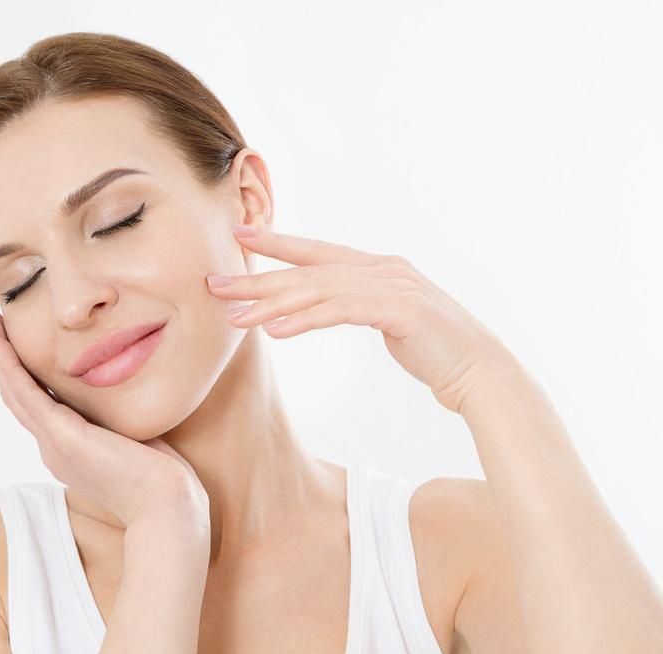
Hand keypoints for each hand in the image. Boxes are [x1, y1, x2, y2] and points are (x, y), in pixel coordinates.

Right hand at [0, 306, 209, 530]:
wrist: (166, 507)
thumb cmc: (163, 479)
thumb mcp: (135, 441)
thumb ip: (122, 423)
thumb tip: (128, 405)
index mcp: (69, 449)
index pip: (37, 403)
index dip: (22, 371)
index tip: (15, 342)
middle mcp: (53, 446)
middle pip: (16, 393)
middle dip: (1, 355)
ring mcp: (53, 442)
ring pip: (13, 389)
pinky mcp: (60, 435)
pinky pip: (25, 392)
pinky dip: (8, 363)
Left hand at [207, 224, 519, 413]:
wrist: (483, 372)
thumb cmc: (436, 352)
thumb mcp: (391, 319)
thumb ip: (360, 305)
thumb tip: (325, 306)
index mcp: (380, 268)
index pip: (318, 251)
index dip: (278, 241)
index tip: (240, 235)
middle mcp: (384, 268)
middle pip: (309, 269)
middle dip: (259, 275)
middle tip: (216, 282)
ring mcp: (394, 286)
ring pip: (319, 289)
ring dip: (272, 302)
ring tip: (235, 315)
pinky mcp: (401, 310)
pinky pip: (342, 312)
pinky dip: (307, 318)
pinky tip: (277, 330)